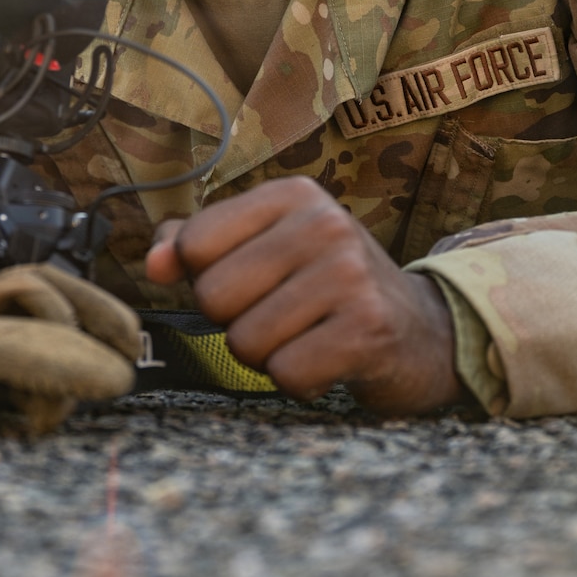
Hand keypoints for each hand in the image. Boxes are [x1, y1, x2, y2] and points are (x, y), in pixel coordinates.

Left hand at [144, 176, 467, 413]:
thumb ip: (200, 245)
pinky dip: (300, 380)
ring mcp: (350, 275)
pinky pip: (287, 373)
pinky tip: (329, 359)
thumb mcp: (270, 248)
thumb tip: (153, 263)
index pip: (195, 242)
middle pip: (214, 295)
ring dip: (270, 355)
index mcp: (294, 195)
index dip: (208, 277)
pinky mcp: (368, 329)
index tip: (252, 282)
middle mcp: (325, 224)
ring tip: (309, 336)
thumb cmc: (329, 287)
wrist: (423, 331)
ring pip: (246, 341)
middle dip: (237, 321)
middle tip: (284, 315)